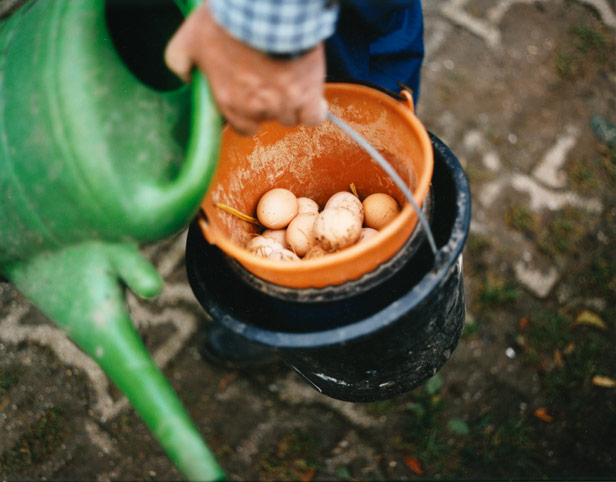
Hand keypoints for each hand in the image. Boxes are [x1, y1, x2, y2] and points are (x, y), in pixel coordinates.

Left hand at [165, 2, 327, 135]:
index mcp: (229, 101)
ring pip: (291, 117)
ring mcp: (283, 104)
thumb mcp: (189, 38)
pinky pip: (314, 117)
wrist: (264, 7)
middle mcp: (256, 108)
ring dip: (291, 104)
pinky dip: (314, 110)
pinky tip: (312, 98)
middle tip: (270, 83)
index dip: (247, 115)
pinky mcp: (307, 95)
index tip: (251, 100)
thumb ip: (180, 62)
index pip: (240, 127)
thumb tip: (186, 77)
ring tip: (291, 81)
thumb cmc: (227, 20)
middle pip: (267, 122)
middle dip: (269, 107)